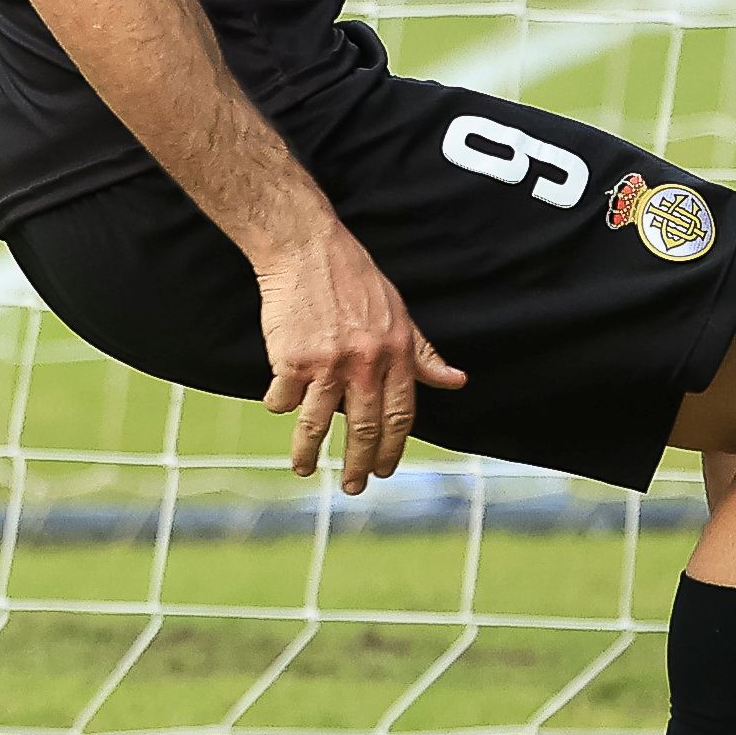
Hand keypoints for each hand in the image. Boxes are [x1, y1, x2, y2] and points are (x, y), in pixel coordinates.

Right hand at [254, 227, 460, 494]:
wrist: (305, 247)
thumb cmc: (353, 278)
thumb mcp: (399, 314)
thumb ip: (422, 354)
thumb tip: (456, 380)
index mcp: (396, 354)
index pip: (400, 417)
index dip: (392, 449)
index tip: (383, 470)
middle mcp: (365, 363)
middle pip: (362, 428)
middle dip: (356, 464)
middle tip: (351, 486)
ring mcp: (327, 363)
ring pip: (315, 424)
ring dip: (308, 453)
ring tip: (304, 468)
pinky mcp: (290, 358)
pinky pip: (283, 399)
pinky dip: (279, 406)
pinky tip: (279, 404)